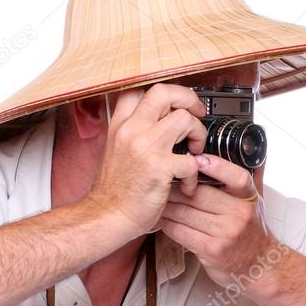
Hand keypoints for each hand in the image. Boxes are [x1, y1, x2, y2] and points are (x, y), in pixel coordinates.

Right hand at [83, 83, 208, 237]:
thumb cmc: (114, 192)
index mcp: (120, 125)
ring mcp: (145, 146)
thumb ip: (134, 133)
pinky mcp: (159, 167)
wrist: (107, 217)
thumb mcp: (116, 151)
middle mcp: (131, 130)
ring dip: (197, 134)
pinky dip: (195, 174)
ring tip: (194, 151)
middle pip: (164, 92)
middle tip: (196, 115)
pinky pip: (191, 160)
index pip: (138, 88)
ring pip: (184, 119)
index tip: (175, 104)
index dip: (164, 92)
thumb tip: (159, 122)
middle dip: (188, 100)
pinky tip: (187, 185)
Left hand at [160, 154, 281, 289]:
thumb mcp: (254, 203)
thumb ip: (245, 179)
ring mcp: (226, 233)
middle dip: (176, 186)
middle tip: (159, 178)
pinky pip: (182, 232)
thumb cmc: (251, 232)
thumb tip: (244, 146)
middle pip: (200, 194)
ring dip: (167, 206)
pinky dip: (168, 225)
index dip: (218, 167)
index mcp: (249, 198)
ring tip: (155, 198)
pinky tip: (161, 220)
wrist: (259, 267)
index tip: (199, 159)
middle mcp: (239, 214)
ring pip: (186, 213)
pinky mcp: (212, 250)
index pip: (237, 178)